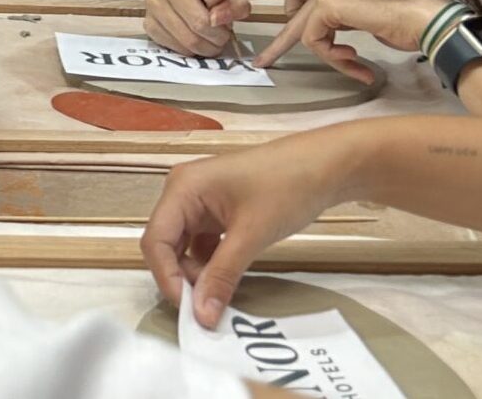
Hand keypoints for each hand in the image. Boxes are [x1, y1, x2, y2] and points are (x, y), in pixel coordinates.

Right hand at [142, 129, 355, 327]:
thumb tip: (202, 316)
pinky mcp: (217, 211)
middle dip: (182, 277)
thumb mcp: (252, 234)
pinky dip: (211, 264)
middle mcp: (183, 193)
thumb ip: (222, 275)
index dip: (167, 277)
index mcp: (182, 189)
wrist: (326, 166)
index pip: (155, 241)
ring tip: (222, 293)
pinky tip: (228, 278)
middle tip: (207, 306)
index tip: (190, 310)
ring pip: (184, 247)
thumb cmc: (286, 187)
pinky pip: (202, 243)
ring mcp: (200, 202)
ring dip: (198, 273)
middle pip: (166, 245)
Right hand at [143, 0, 251, 55]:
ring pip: (187, 37)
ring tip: (211, 40)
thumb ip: (236, 4)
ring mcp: (152, 1)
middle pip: (199, 20)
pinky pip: (175, 46)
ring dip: (206, 46)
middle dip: (218, 36)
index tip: (226, 9)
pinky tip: (194, 40)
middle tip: (223, 35)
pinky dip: (190, 50)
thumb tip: (217, 20)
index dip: (226, 6)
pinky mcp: (147, 22)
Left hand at [255, 0, 450, 84]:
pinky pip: (314, 39)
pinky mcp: (329, 4)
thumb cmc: (405, 24)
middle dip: (279, 43)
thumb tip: (333, 42)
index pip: (301, 1)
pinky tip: (354, 57)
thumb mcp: (366, 24)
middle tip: (264, 61)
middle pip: (292, 14)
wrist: (423, 19)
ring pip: (303, 31)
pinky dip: (332, 55)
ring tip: (351, 63)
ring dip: (327, 55)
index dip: (290, 24)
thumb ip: (343, 25)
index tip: (277, 47)